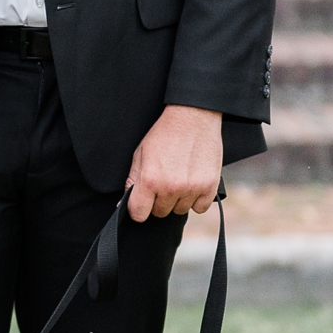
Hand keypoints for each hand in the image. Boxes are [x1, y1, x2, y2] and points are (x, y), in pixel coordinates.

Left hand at [126, 106, 222, 222]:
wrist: (193, 117)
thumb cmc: (164, 134)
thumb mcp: (140, 154)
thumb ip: (132, 181)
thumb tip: (123, 204)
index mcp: (150, 180)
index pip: (139, 214)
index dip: (138, 209)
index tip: (142, 202)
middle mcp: (170, 188)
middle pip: (160, 213)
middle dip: (159, 201)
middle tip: (163, 182)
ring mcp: (192, 189)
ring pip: (180, 210)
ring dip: (178, 200)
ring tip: (179, 178)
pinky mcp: (210, 187)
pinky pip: (200, 208)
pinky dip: (197, 199)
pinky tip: (192, 183)